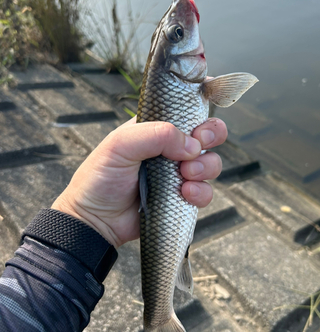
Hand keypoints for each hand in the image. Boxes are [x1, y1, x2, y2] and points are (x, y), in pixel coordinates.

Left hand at [52, 118, 226, 246]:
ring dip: (205, 167)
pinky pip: (206, 192)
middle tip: (199, 145)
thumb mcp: (120, 145)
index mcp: (155, 128)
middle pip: (208, 134)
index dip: (200, 111)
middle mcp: (170, 148)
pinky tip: (184, 194)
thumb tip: (192, 145)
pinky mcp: (182, 197)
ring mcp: (178, 173)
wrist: (95, 220)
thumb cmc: (99, 178)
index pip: (185, 110)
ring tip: (185, 175)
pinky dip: (201, 192)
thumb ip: (156, 135)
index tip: (200, 124)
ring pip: (211, 163)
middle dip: (212, 136)